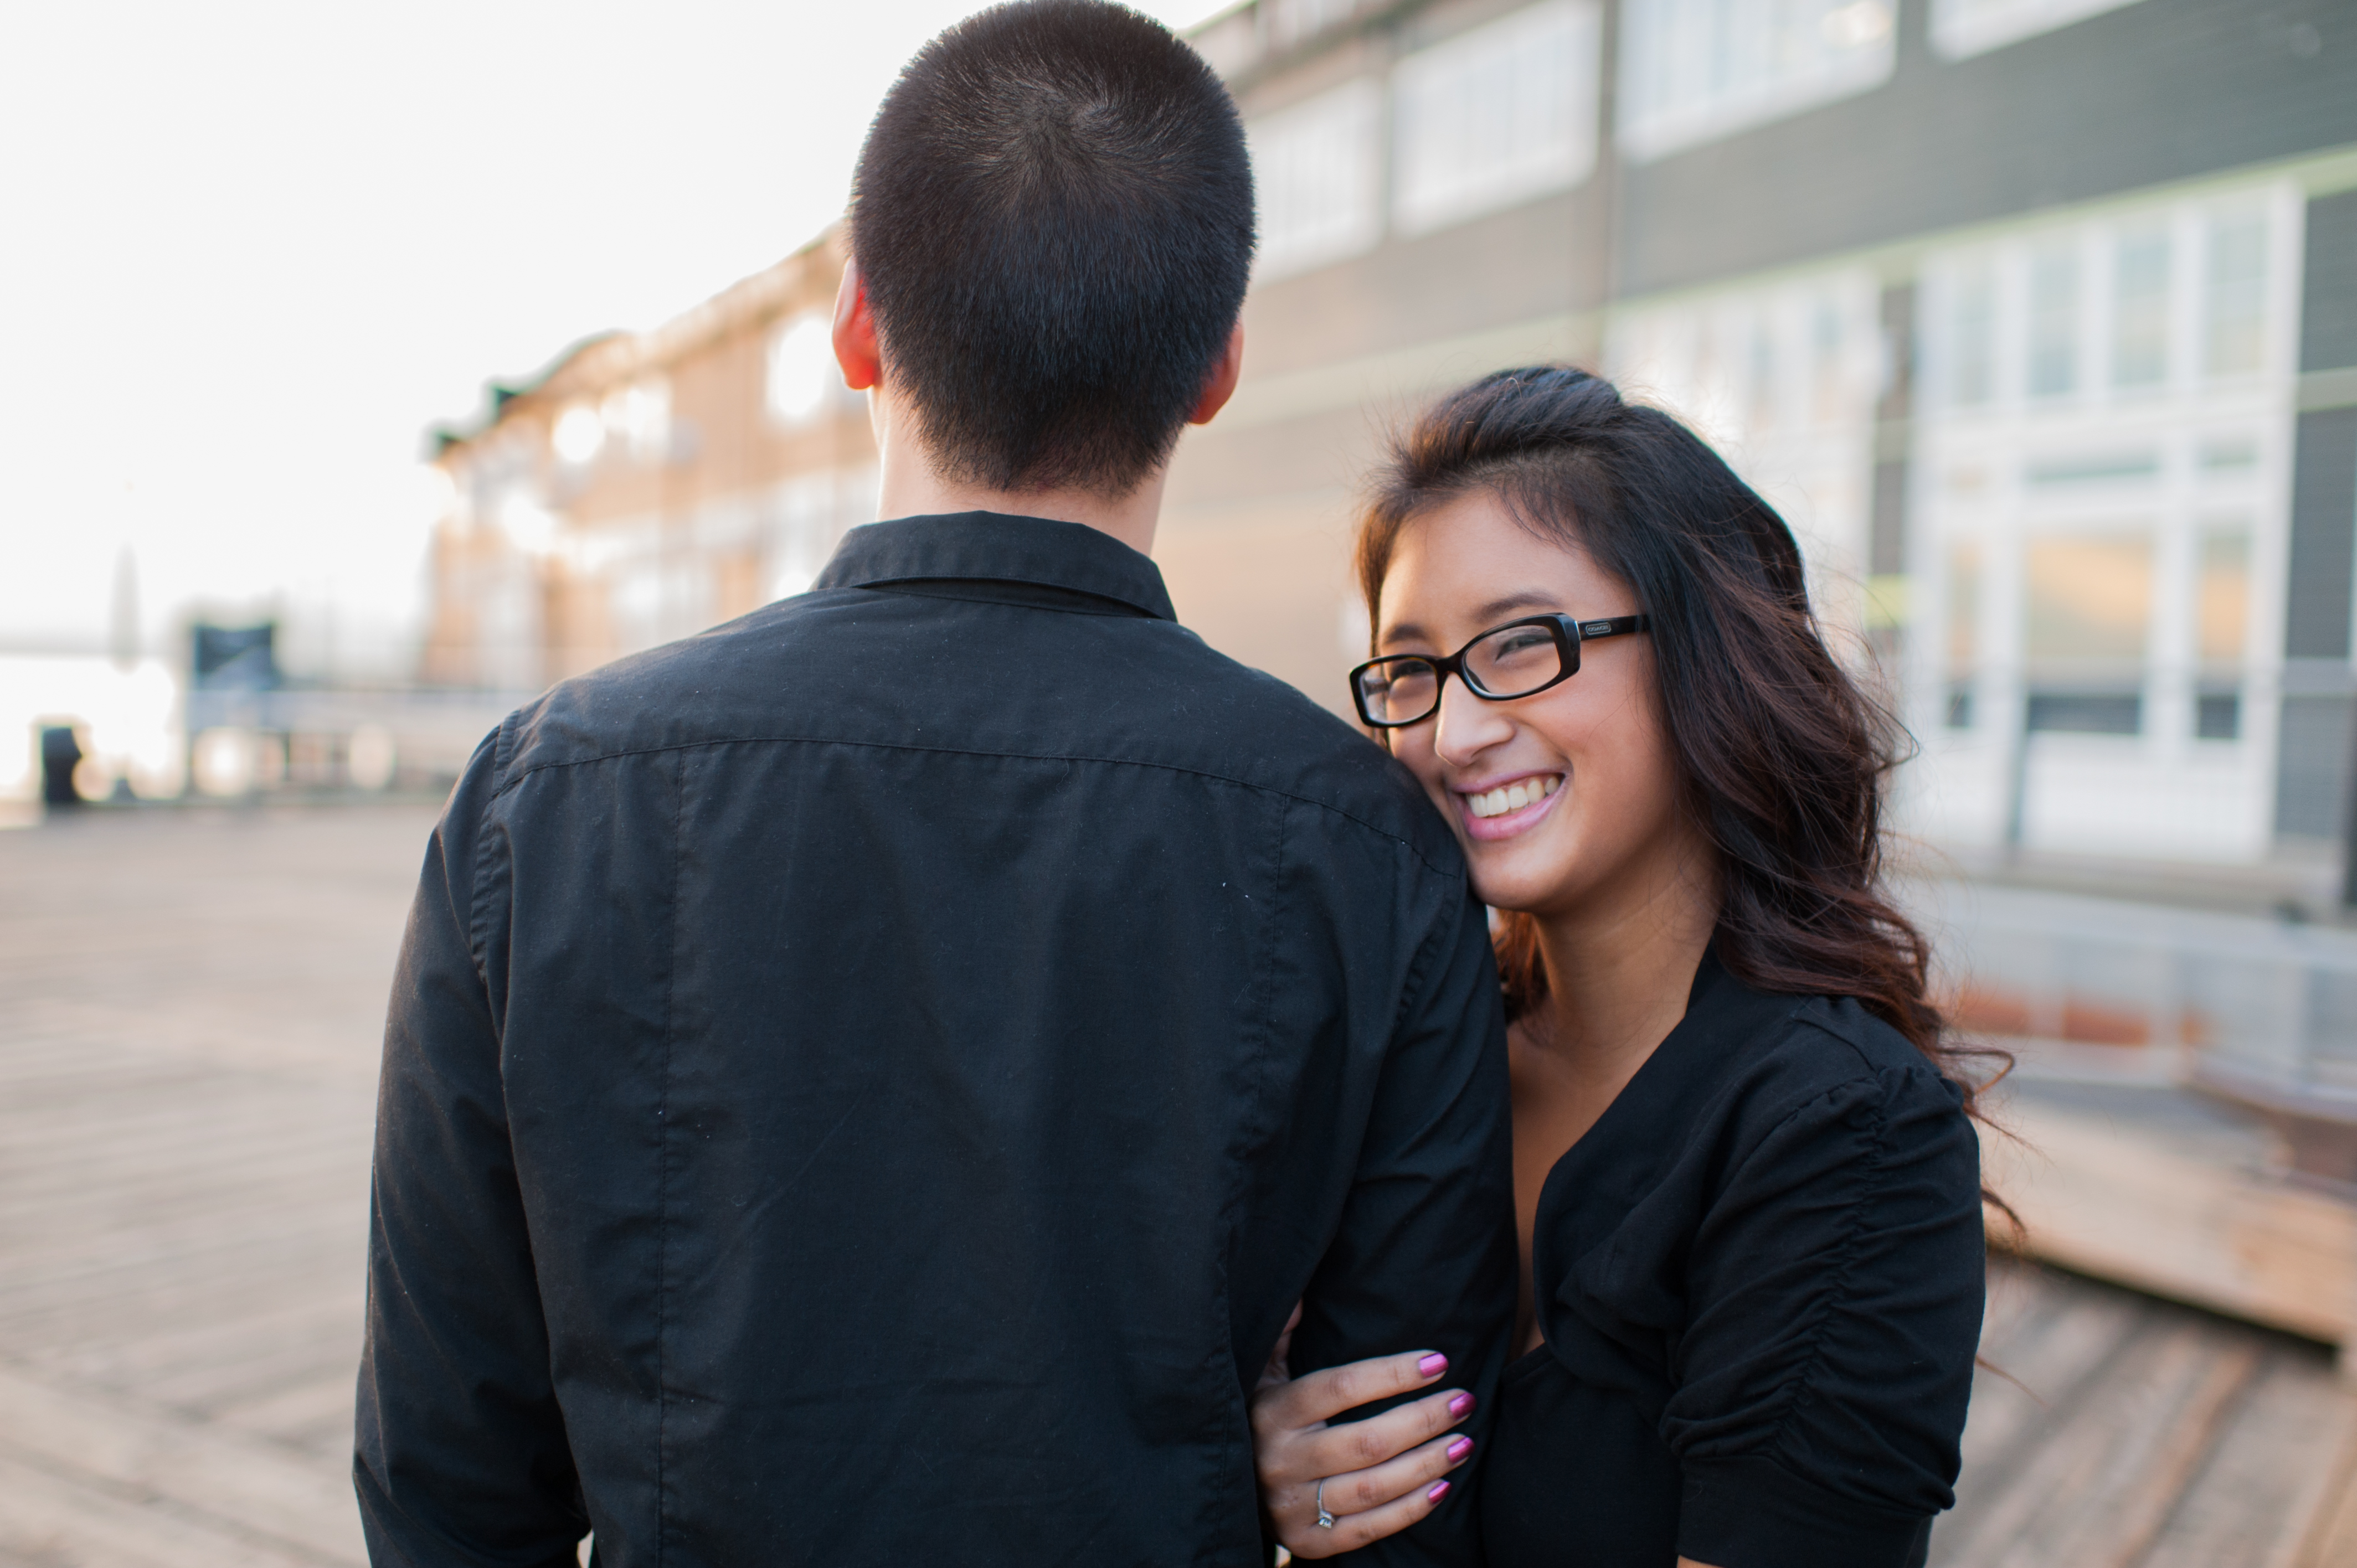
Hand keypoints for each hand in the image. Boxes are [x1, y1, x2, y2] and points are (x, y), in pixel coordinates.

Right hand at [1250, 1309, 1477, 1558]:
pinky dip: (1410, 1510)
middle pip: (1367, 1442)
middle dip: (1424, 1420)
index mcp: (1272, 1412)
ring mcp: (1292, 1506)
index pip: (1340, 1388)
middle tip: (1464, 1401)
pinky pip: (1368, 1530)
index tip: (1438, 1362)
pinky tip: (1442, 1487)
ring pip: (1373, 1488)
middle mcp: (1280, 1461)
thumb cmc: (1259, 1415)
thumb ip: (1282, 1330)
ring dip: (1427, 1465)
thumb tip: (1305, 1296)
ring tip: (1465, 1442)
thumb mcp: (1259, 1369)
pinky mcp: (1306, 1542)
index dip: (1393, 1374)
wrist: (1227, 1487)